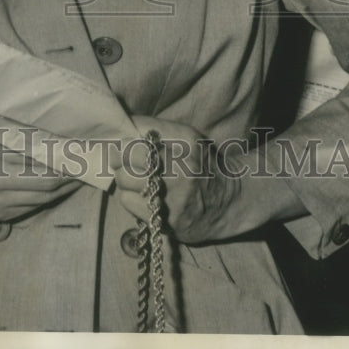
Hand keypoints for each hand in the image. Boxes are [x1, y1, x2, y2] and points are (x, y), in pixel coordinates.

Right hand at [0, 128, 80, 222]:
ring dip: (66, 185)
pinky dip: (51, 195)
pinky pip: (32, 207)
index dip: (61, 151)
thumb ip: (13, 130)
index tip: (81, 142)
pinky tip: (63, 184)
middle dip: (71, 170)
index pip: (35, 155)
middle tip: (90, 158)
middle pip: (44, 180)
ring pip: (42, 196)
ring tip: (83, 170)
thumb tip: (53, 126)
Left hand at [113, 115, 238, 243]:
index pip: (133, 150)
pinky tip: (146, 196)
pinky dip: (134, 201)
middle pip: (125, 173)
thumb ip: (155, 127)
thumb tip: (125, 122)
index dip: (121, 148)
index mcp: (182, 153)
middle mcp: (178, 181)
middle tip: (122, 162)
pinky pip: (133, 209)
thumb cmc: (203, 162)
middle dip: (119, 166)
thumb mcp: (187, 136)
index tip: (120, 147)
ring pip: (125, 192)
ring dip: (126, 185)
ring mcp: (173, 206)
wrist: (229, 201)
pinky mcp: (168, 226)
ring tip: (137, 180)